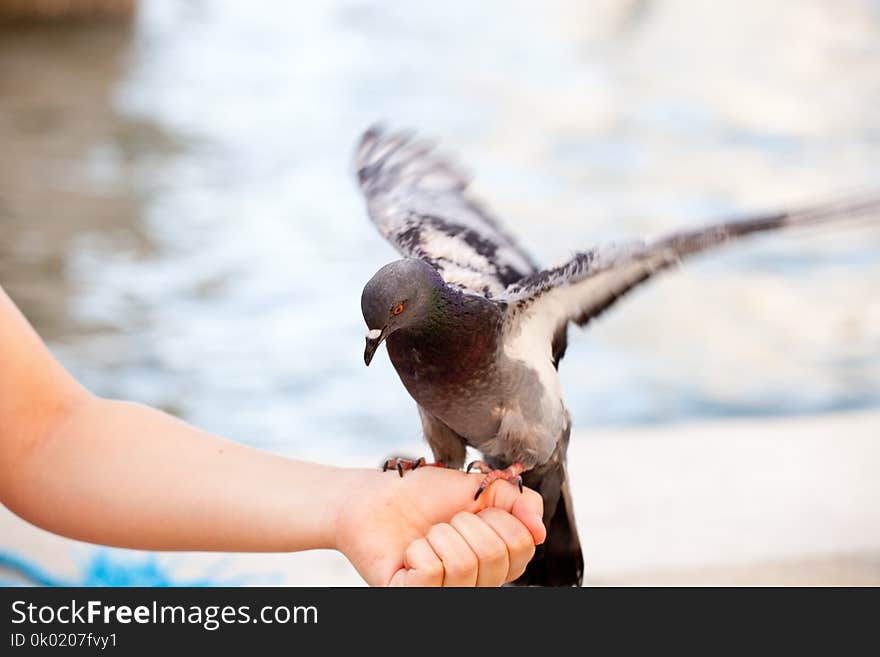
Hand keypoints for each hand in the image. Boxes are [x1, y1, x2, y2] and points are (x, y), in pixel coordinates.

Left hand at [335, 466, 545, 585]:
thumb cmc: (427, 496)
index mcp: (498, 562)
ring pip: (463, 566)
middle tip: (445, 523)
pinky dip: (418, 549)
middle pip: (494, 556)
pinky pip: (431, 572)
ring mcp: (445, 595)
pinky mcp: (412, 598)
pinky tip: (410, 551)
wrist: (378, 496)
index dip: (498, 518)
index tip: (474, 510)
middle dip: (466, 524)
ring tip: (427, 536)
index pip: (522, 545)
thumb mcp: (481, 489)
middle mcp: (477, 585)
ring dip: (440, 536)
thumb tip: (538, 531)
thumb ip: (519, 502)